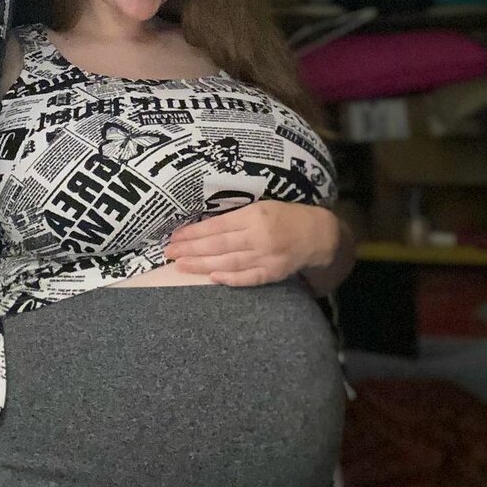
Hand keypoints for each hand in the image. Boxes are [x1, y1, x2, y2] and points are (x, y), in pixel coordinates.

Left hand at [164, 201, 340, 287]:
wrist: (317, 234)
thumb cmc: (284, 216)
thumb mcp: (260, 206)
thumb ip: (235, 217)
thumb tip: (203, 228)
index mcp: (254, 216)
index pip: (217, 226)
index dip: (194, 233)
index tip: (175, 237)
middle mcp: (259, 237)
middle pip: (219, 245)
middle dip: (191, 250)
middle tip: (169, 253)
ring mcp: (266, 257)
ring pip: (229, 263)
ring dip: (203, 265)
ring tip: (182, 266)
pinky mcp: (273, 273)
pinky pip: (248, 278)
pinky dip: (230, 279)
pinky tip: (212, 278)